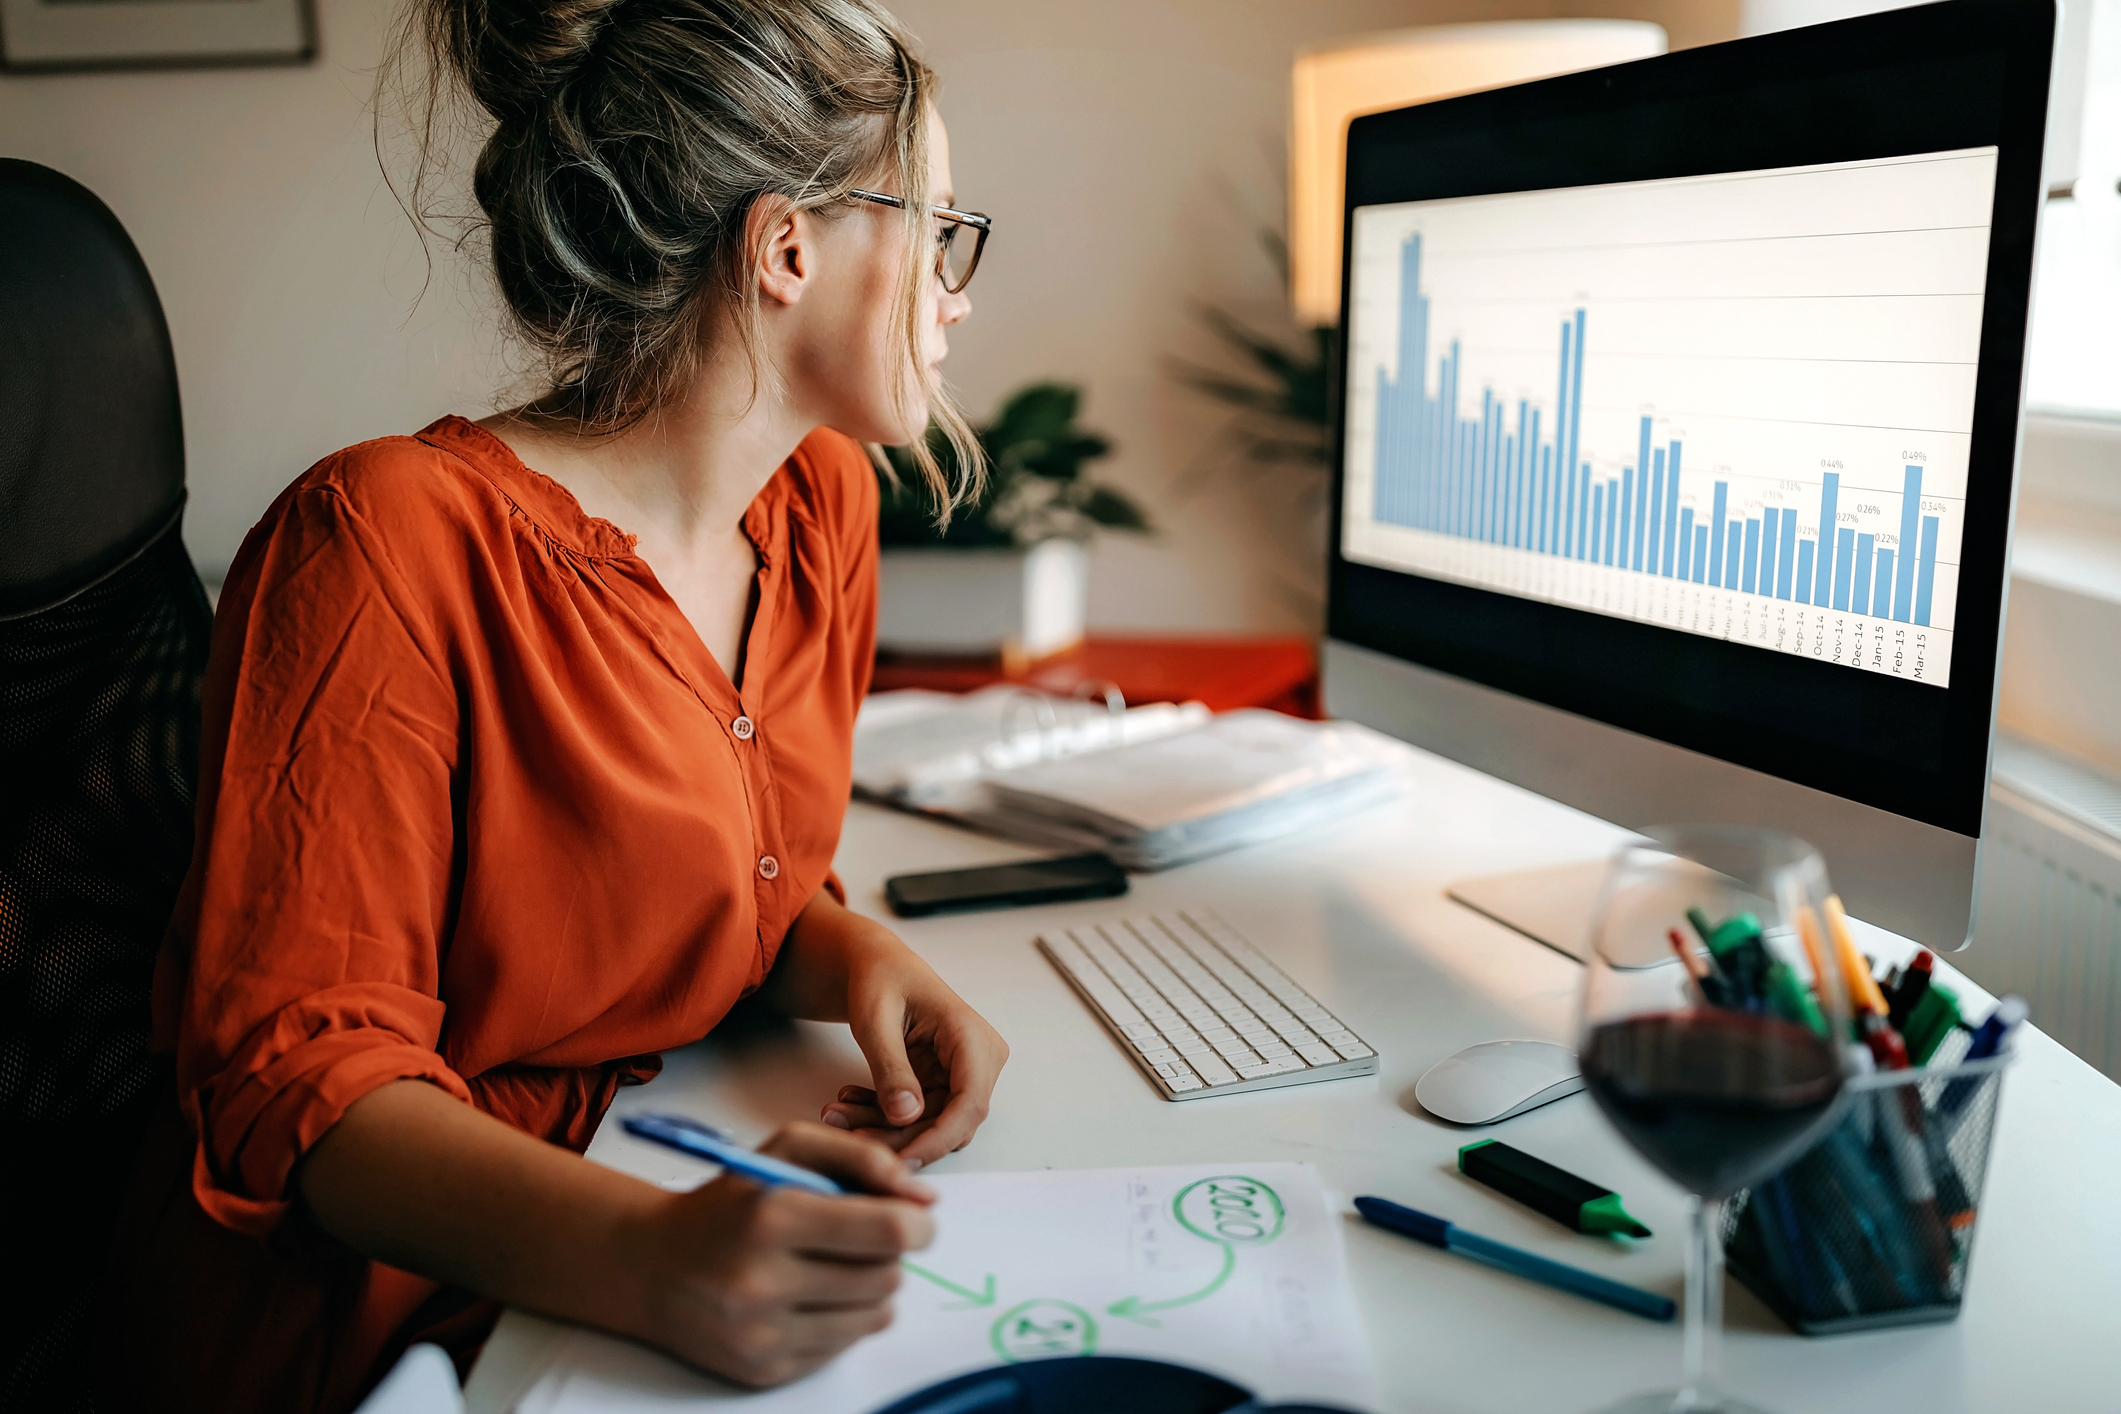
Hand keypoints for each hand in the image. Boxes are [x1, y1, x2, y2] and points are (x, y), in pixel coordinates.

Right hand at [624, 1122, 934, 1387]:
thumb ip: (863, 1158)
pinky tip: (811, 1296)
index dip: (918, 1222)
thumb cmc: (728, 1202)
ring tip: (836, 1265)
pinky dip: (843, 1318)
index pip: (888, 1231)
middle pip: (887, 1275)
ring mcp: (763, 1334)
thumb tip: (924, 1198)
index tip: (916, 1216)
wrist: (650, 1267)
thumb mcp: (786, 1149)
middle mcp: (764, 1282)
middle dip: (889, 1252)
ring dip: (871, 1286)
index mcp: (773, 1217)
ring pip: (875, 1314)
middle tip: (866, 1237)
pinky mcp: (765, 1369)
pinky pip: (845, 1345)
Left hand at [820, 942, 1008, 1169]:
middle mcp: (979, 1060)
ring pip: (931, 1125)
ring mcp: (963, 1075)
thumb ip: (891, 1068)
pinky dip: (884, 1116)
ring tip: (838, 1113)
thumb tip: (907, 1116)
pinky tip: (851, 1101)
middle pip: (950, 1121)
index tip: (901, 1161)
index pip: (970, 1103)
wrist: (879, 967)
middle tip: (850, 1136)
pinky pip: (919, 1116)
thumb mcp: (876, 1020)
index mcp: (972, 1036)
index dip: (938, 1138)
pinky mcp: (944, 1085)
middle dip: (900, 1136)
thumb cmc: (881, 979)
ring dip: (886, 1128)